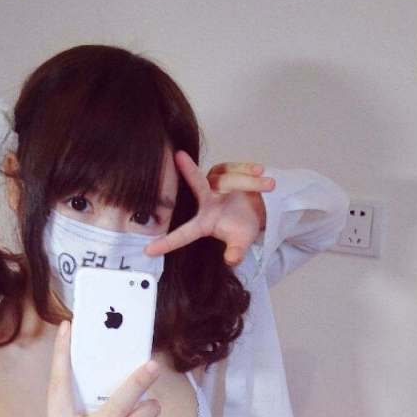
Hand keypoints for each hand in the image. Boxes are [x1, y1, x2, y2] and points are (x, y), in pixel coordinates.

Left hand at [143, 151, 275, 267]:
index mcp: (204, 223)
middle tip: (180, 156)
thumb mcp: (242, 242)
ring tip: (269, 186)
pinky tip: (260, 171)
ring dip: (251, 182)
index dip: (167, 243)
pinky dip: (249, 170)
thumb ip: (236, 252)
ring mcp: (213, 184)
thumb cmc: (244, 228)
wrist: (260, 212)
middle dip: (188, 171)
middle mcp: (205, 201)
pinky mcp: (223, 171)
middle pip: (197, 184)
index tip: (148, 251)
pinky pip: (236, 167)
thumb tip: (232, 260)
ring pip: (230, 178)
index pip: (184, 234)